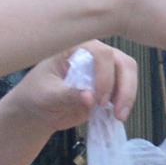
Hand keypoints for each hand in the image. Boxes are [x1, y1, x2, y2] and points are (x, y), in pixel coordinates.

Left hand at [4, 42, 133, 129]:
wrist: (39, 108)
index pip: (101, 53)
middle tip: (118, 113)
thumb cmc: (37, 94)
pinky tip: (115, 117)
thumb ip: (66, 95)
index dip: (105, 76)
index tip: (98, 100)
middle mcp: (94, 54)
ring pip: (128, 74)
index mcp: (76, 47)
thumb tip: (90, 97)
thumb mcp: (47, 96)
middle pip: (122, 62)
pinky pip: (125, 89)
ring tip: (118, 117)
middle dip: (124, 88)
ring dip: (127, 96)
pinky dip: (124, 103)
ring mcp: (104, 69)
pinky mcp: (109, 85)